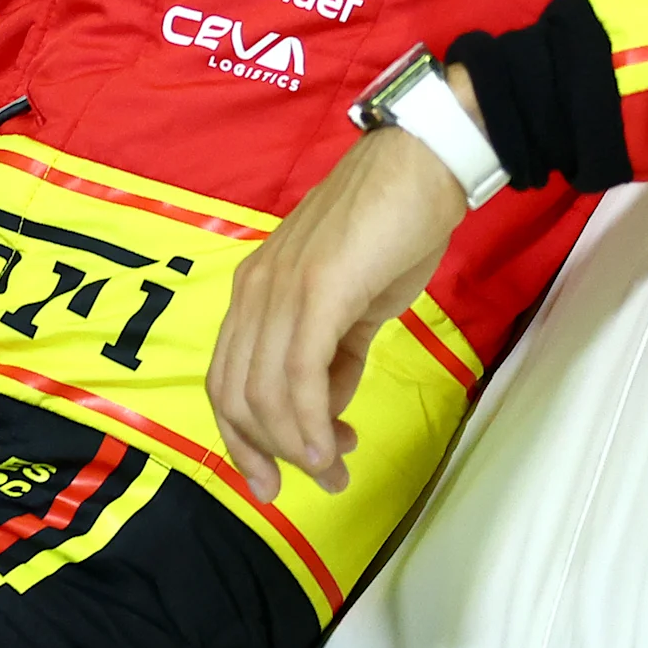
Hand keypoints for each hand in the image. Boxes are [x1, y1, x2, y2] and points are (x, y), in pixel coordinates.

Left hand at [206, 64, 480, 503]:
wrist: (421, 168)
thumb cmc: (391, 231)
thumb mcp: (352, 304)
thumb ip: (333, 352)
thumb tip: (327, 404)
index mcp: (255, 292)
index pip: (225, 379)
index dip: (241, 438)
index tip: (270, 479)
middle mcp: (254, 291)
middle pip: (234, 394)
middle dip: (267, 452)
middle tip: (314, 479)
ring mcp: (281, 289)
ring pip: (265, 392)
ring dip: (298, 445)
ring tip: (335, 467)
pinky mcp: (317, 290)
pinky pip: (300, 373)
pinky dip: (311, 420)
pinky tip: (332, 443)